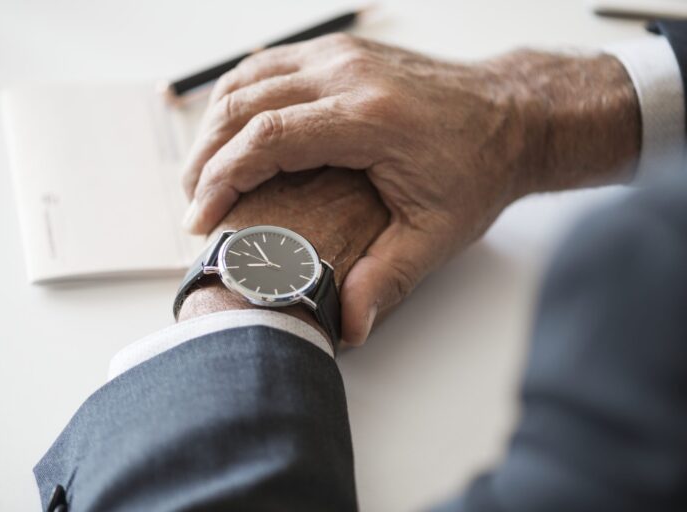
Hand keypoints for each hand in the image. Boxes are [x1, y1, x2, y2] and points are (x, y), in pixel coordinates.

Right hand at [181, 34, 639, 343]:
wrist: (512, 116)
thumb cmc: (478, 168)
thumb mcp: (438, 233)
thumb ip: (387, 278)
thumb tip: (347, 326)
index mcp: (369, 118)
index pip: (266, 138)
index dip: (220, 179)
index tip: (200, 218)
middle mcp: (348, 74)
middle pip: (243, 104)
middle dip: (204, 157)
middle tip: (193, 203)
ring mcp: (342, 55)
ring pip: (247, 78)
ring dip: (213, 126)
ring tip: (202, 174)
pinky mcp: (340, 53)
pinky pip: (268, 65)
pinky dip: (238, 98)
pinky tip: (230, 132)